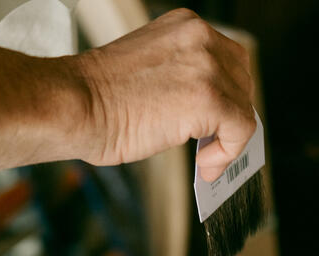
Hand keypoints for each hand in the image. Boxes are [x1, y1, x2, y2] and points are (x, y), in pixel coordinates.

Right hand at [78, 9, 255, 180]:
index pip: (226, 59)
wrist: (75, 106)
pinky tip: (204, 165)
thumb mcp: (145, 76)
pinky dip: (227, 153)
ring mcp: (207, 66)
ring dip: (227, 139)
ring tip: (205, 160)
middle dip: (231, 115)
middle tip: (212, 145)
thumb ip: (177, 81)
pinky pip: (240, 129)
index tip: (212, 124)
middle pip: (242, 79)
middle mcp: (200, 38)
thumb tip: (198, 115)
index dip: (225, 95)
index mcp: (183, 27)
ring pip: (243, 106)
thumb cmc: (93, 100)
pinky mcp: (209, 98)